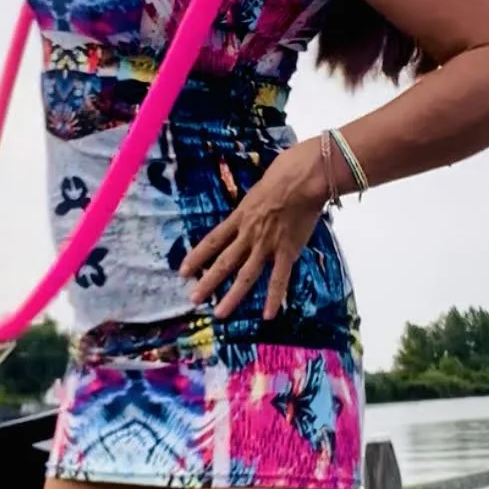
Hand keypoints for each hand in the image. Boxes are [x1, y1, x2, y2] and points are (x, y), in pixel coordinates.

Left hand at [180, 139, 328, 320]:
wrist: (305, 178)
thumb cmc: (285, 172)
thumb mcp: (259, 187)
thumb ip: (254, 202)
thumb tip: (255, 204)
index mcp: (240, 216)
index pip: (212, 240)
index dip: (197, 257)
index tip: (183, 271)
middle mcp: (249, 234)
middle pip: (223, 262)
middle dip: (207, 282)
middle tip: (193, 299)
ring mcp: (267, 245)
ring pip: (245, 276)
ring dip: (232, 297)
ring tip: (219, 314)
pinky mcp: (287, 251)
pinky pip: (279, 279)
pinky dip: (273, 298)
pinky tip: (267, 315)